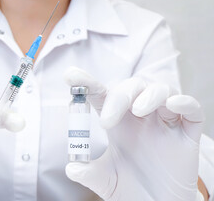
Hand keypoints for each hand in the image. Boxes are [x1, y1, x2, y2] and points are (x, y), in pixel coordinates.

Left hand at [64, 67, 203, 200]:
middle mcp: (140, 117)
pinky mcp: (188, 133)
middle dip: (118, 97)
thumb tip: (71, 168)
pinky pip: (192, 109)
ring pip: (161, 90)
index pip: (103, 94)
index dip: (88, 83)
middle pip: (132, 88)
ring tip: (137, 110)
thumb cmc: (131, 187)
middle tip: (106, 121)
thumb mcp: (106, 180)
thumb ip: (89, 173)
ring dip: (149, 95)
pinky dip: (184, 102)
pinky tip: (172, 105)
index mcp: (118, 122)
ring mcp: (165, 122)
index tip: (70, 76)